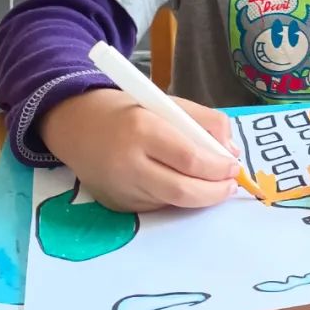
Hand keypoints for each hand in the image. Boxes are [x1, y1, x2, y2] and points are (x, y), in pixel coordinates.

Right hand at [40, 88, 241, 212]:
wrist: (75, 125)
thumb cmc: (127, 110)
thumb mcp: (167, 103)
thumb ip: (205, 123)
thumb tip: (231, 153)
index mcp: (142, 129)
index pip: (190, 159)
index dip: (218, 168)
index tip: (234, 167)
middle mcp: (129, 163)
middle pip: (183, 191)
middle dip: (214, 193)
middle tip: (230, 186)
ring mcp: (120, 189)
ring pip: (172, 202)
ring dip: (198, 196)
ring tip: (211, 184)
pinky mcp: (117, 205)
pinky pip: (156, 206)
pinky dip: (175, 199)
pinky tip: (179, 185)